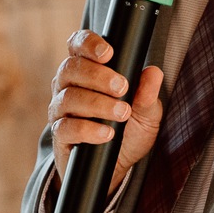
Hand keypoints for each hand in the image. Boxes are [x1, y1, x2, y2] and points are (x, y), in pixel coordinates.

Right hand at [47, 30, 163, 193]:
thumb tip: (154, 72)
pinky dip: (88, 129)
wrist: (117, 168)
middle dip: (98, 76)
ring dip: (98, 103)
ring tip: (122, 113)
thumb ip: (148, 94)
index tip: (109, 53)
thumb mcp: (146, 114)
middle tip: (122, 87)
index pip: (77, 46)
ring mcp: (60, 111)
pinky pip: (65, 128)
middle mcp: (68, 86)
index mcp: (87, 71)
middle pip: (71, 69)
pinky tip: (107, 133)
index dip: (88, 43)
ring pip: (68, 97)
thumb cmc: (129, 132)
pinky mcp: (60, 136)